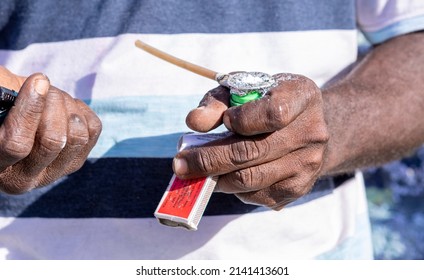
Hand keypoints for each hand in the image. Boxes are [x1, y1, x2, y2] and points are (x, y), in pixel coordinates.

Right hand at [0, 67, 101, 193]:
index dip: (30, 110)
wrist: (18, 119)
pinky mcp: (76, 161)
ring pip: (77, 137)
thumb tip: (35, 86)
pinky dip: (82, 110)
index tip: (39, 81)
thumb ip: (6, 98)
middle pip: (53, 142)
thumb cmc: (0, 108)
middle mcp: (24, 179)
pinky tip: (65, 108)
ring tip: (54, 96)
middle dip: (52, 105)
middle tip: (44, 87)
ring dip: (67, 106)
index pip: (16, 144)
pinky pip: (93, 130)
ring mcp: (55, 173)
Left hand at [173, 73, 328, 209]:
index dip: (243, 120)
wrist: (308, 127)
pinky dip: (234, 189)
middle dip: (208, 160)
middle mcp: (311, 132)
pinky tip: (224, 178)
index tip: (225, 121)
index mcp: (301, 97)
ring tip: (195, 173)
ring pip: (251, 178)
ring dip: (216, 178)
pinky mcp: (300, 187)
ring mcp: (308, 163)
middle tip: (180, 164)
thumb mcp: (246, 90)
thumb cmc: (267, 103)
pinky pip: (258, 195)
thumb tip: (193, 122)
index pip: (273, 113)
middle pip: (252, 152)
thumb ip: (217, 101)